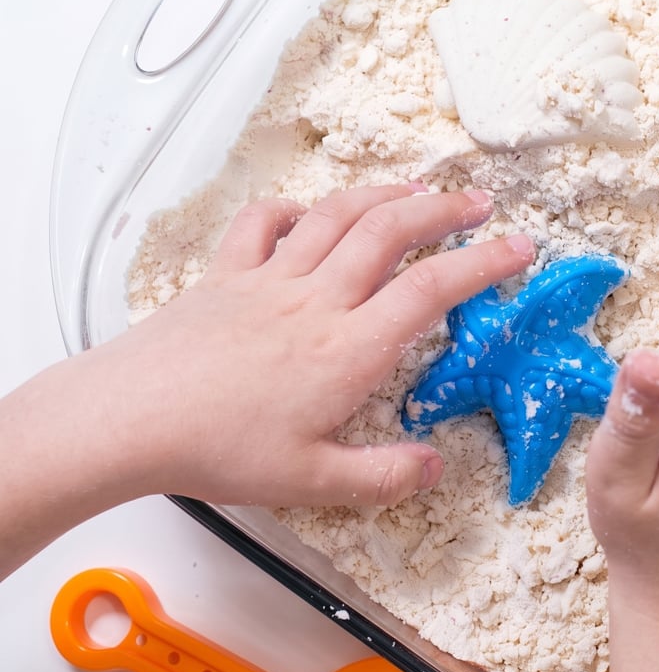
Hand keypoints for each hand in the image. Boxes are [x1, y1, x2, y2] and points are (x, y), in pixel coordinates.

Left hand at [85, 184, 534, 506]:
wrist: (126, 420)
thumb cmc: (216, 450)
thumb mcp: (311, 481)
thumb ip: (382, 476)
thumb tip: (434, 466)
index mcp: (347, 349)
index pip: (431, 290)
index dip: (483, 263)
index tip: (520, 247)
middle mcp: (315, 301)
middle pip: (390, 232)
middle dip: (444, 210)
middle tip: (480, 203)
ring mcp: (267, 280)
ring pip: (336, 216)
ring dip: (383, 195)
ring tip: (417, 189)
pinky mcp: (224, 276)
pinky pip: (263, 224)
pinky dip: (294, 209)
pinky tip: (309, 213)